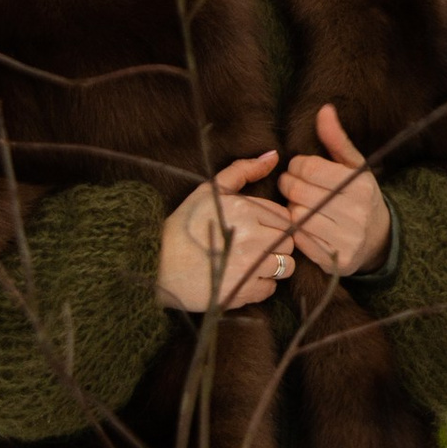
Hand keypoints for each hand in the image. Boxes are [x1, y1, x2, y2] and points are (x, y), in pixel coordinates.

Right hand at [157, 154, 301, 312]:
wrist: (157, 263)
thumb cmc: (184, 224)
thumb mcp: (210, 190)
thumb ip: (243, 170)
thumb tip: (274, 155)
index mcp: (245, 210)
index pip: (284, 216)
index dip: (271, 223)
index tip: (255, 228)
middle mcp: (251, 238)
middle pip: (289, 242)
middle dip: (276, 243)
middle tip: (254, 246)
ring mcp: (249, 267)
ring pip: (285, 266)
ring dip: (272, 266)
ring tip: (250, 262)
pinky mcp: (242, 292)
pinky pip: (270, 289)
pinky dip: (259, 285)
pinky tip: (241, 278)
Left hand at [280, 104, 393, 279]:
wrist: (377, 239)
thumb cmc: (359, 196)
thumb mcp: (353, 166)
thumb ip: (336, 139)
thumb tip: (324, 109)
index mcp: (360, 185)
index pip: (308, 167)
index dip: (297, 165)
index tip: (300, 168)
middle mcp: (355, 212)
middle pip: (297, 191)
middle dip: (289, 185)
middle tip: (292, 185)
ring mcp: (344, 239)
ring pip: (294, 215)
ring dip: (291, 208)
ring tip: (299, 204)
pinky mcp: (333, 259)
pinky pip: (297, 240)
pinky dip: (294, 230)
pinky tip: (302, 223)